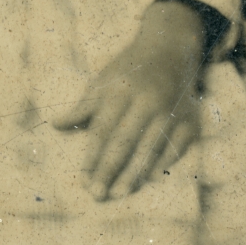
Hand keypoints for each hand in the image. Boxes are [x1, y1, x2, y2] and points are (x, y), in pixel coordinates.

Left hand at [52, 0, 205, 200]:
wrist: (171, 49)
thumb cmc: (129, 69)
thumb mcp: (103, 81)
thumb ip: (82, 107)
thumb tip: (55, 126)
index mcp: (121, 90)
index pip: (104, 129)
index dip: (93, 155)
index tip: (83, 178)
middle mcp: (146, 100)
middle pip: (125, 140)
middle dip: (110, 169)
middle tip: (97, 194)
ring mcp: (170, 109)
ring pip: (151, 146)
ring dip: (136, 172)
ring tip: (120, 193)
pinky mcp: (189, 117)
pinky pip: (177, 144)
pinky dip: (166, 161)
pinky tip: (152, 179)